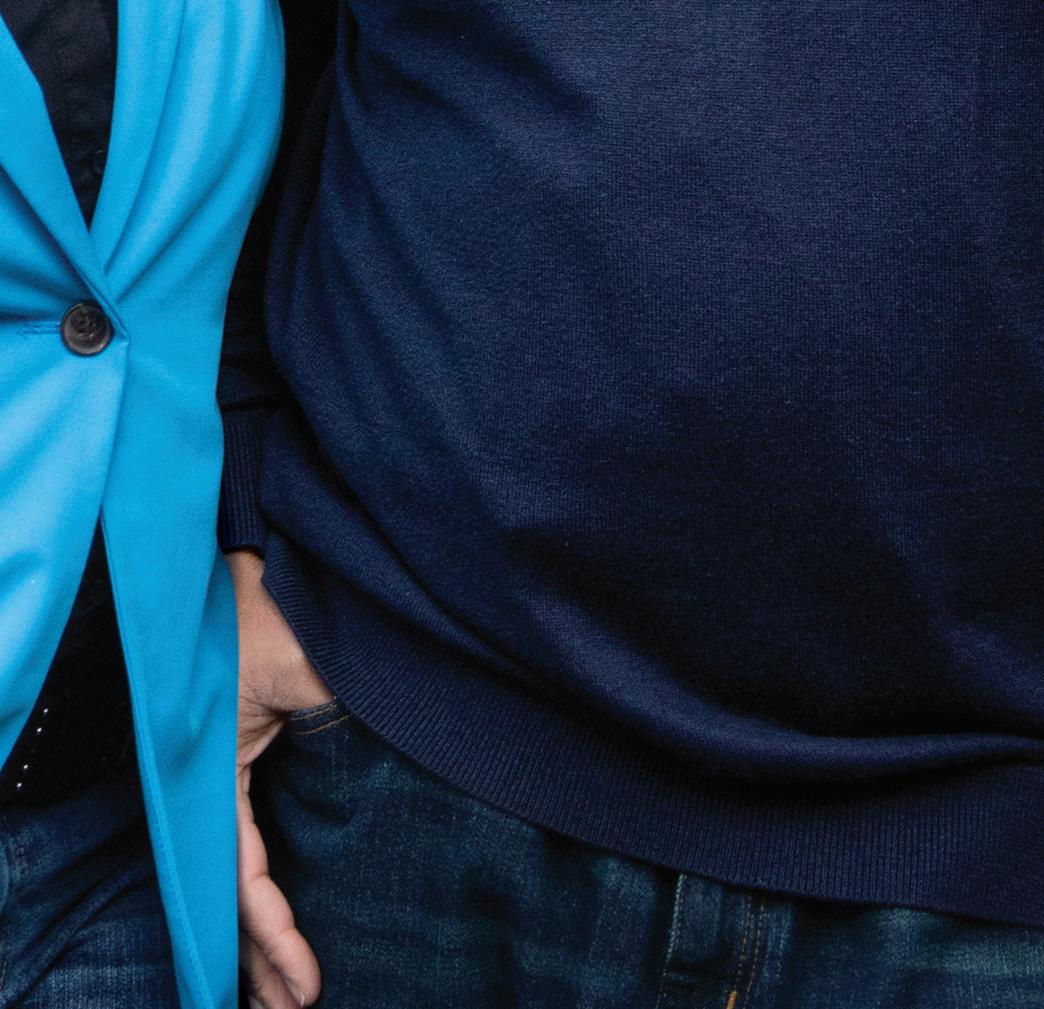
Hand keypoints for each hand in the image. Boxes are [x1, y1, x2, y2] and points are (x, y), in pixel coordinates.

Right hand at [230, 550, 330, 1008]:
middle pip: (233, 883)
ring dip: (260, 928)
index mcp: (216, 765)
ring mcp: (236, 768)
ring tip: (287, 990)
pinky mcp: (255, 759)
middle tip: (294, 1005)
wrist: (276, 566)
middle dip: (259, 952)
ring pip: (242, 865)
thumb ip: (325, 717)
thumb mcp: (302, 669)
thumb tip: (368, 769)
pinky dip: (268, 881)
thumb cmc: (277, 611)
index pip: (239, 870)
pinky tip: (285, 914)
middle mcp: (219, 776)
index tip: (306, 982)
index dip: (269, 931)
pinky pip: (256, 834)